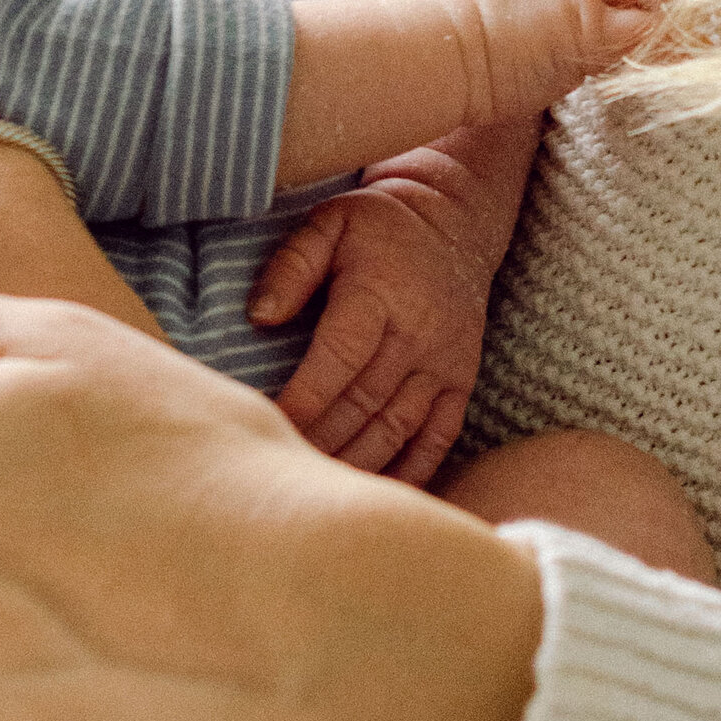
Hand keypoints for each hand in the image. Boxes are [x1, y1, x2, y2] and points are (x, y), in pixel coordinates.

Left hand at [251, 149, 510, 481]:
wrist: (455, 221)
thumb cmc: (377, 226)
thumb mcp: (329, 223)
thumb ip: (292, 266)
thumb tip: (260, 316)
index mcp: (379, 295)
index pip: (339, 357)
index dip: (304, 397)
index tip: (267, 425)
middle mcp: (417, 335)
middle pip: (363, 403)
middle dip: (319, 443)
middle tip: (278, 472)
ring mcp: (444, 364)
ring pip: (396, 429)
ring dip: (355, 466)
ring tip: (315, 494)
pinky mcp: (460, 382)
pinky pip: (438, 439)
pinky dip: (410, 473)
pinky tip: (377, 499)